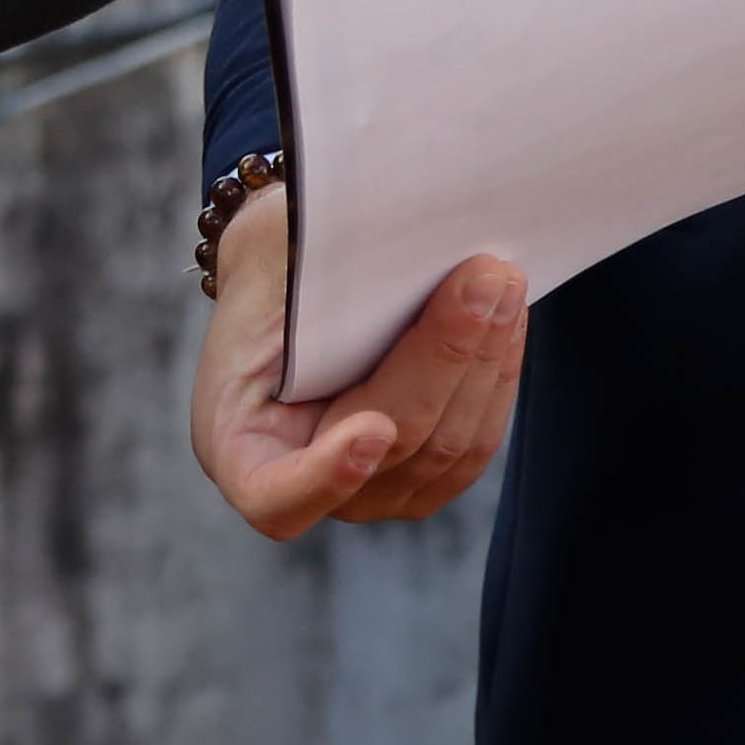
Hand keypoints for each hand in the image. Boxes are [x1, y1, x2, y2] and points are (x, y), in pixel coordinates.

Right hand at [186, 187, 525, 540]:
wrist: (292, 276)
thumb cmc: (271, 264)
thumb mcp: (265, 257)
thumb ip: (314, 271)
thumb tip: (408, 248)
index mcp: (237, 442)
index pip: (273, 496)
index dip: (324, 475)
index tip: (374, 428)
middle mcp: (301, 486)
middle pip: (392, 446)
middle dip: (445, 358)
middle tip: (484, 278)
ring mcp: (366, 492)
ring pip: (446, 449)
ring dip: (484, 362)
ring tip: (503, 283)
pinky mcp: (419, 477)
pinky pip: (471, 445)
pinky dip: (494, 380)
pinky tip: (507, 322)